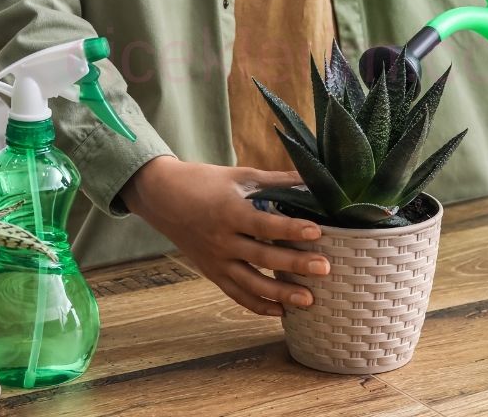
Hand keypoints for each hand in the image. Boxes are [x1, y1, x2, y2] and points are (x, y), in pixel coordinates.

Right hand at [120, 156, 329, 315]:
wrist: (162, 197)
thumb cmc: (204, 182)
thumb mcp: (239, 176)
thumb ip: (275, 180)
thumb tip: (310, 176)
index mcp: (230, 212)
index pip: (265, 224)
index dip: (291, 228)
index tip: (316, 232)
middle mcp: (222, 240)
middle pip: (263, 256)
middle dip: (295, 264)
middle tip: (325, 268)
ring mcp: (216, 260)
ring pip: (251, 283)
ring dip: (281, 294)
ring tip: (309, 300)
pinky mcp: (212, 273)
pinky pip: (236, 294)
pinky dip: (258, 305)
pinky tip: (281, 311)